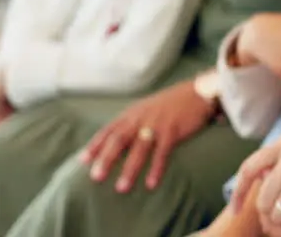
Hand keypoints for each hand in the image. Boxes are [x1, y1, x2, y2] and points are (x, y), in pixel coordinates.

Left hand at [78, 78, 215, 192]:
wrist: (197, 92)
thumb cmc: (170, 103)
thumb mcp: (146, 108)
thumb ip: (131, 122)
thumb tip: (116, 140)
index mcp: (132, 114)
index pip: (109, 130)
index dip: (95, 145)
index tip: (83, 161)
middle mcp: (141, 118)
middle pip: (119, 140)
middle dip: (106, 159)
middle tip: (95, 177)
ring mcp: (156, 124)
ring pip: (139, 149)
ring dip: (130, 169)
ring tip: (121, 188)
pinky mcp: (173, 131)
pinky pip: (162, 152)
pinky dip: (156, 168)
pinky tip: (151, 183)